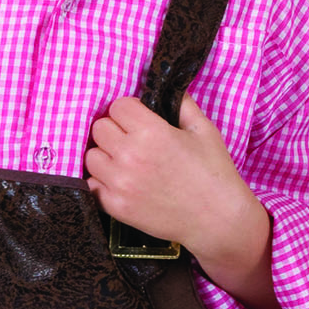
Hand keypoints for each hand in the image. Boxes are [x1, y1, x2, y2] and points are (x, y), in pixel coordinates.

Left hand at [84, 92, 255, 256]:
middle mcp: (130, 156)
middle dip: (115, 130)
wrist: (217, 220)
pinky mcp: (116, 206)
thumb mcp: (204, 130)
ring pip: (91, 156)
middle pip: (100, 128)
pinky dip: (103, 181)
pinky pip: (92, 185)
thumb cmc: (214, 174)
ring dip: (106, 155)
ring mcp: (120, 183)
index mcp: (152, 132)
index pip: (117, 106)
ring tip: (126, 162)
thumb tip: (167, 88)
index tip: (138, 119)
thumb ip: (182, 104)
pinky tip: (122, 182)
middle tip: (132, 140)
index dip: (129, 110)